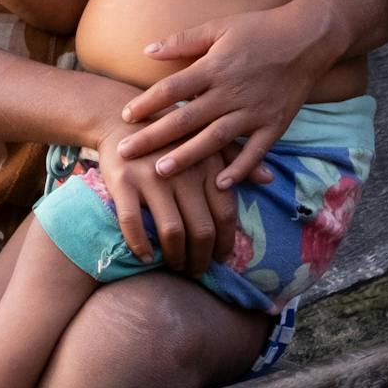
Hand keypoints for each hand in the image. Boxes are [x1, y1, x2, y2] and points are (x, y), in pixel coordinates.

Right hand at [90, 120, 226, 277]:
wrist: (119, 116)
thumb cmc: (169, 134)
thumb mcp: (207, 139)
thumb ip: (235, 160)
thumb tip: (268, 179)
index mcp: (207, 164)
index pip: (225, 215)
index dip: (225, 243)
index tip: (220, 258)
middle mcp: (183, 172)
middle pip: (201, 229)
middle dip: (201, 258)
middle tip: (196, 271)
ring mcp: (151, 178)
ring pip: (172, 231)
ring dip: (176, 257)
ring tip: (175, 267)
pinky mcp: (122, 181)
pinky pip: (132, 222)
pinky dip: (140, 245)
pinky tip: (146, 257)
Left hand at [113, 0, 334, 190]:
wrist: (308, 37)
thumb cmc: (261, 28)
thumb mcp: (220, 26)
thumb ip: (183, 41)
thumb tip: (147, 50)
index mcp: (215, 67)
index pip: (172, 88)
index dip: (146, 103)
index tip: (125, 116)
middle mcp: (231, 92)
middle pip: (186, 118)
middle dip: (154, 137)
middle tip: (126, 153)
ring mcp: (254, 111)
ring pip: (215, 138)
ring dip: (187, 156)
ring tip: (161, 171)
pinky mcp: (275, 124)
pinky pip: (255, 151)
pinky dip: (239, 169)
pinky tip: (220, 184)